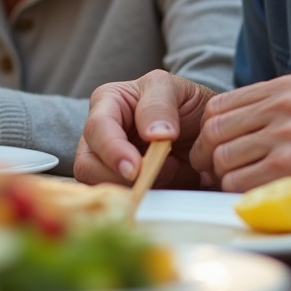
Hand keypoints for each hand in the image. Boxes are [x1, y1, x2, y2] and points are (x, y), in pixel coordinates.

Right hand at [74, 70, 213, 188]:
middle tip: (152, 175)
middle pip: (87, 164)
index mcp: (107, 104)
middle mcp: (100, 135)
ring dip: (132, 188)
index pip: (97, 129)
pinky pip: (120, 201)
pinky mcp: (123, 187)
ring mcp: (108, 164)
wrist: (203, 127)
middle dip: (118, 177)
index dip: (112, 150)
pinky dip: (143, 198)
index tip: (135, 168)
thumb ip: (159, 104)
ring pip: (100, 187)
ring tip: (168, 171)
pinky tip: (166, 182)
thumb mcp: (173, 89)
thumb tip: (153, 135)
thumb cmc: (182, 102)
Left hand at [193, 73, 290, 202]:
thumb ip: (261, 109)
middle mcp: (288, 104)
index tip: (211, 147)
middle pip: (216, 129)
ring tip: (237, 181)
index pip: (219, 103)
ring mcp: (289, 134)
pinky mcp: (289, 166)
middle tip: (211, 170)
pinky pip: (236, 181)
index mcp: (289, 86)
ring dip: (222, 176)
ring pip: (222, 156)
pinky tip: (252, 192)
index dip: (207, 130)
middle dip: (207, 154)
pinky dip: (235, 192)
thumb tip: (208, 126)